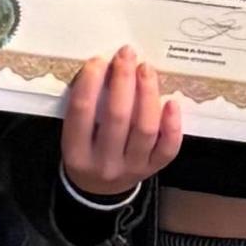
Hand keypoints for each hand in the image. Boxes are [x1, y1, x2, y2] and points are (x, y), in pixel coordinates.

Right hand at [61, 45, 187, 201]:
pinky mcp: (153, 169)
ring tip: (145, 69)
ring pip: (145, 128)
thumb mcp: (73, 135)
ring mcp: (132, 168)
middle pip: (117, 117)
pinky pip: (168, 147)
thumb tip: (105, 67)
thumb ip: (84, 108)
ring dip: (147, 93)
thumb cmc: (85, 150)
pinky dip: (172, 124)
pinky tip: (171, 101)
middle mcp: (104, 163)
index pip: (81, 112)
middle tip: (126, 54)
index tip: (99, 60)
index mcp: (76, 153)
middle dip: (123, 80)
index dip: (90, 82)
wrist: (99, 191)